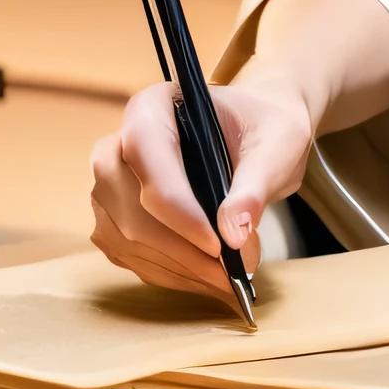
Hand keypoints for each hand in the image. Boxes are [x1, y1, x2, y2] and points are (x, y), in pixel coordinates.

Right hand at [87, 75, 314, 303]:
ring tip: (226, 279)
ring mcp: (111, 185)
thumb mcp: (277, 147)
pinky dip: (169, 274)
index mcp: (152, 108)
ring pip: (126, 238)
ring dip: (176, 268)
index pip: (148, 156)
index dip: (178, 206)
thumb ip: (254, 186)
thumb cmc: (263, 129)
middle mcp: (119, 144)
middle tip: (230, 273)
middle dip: (181, 248)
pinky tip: (204, 279)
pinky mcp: (115, 219)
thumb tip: (234, 234)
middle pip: (130, 205)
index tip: (217, 245)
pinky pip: (130, 255)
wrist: (254, 132)